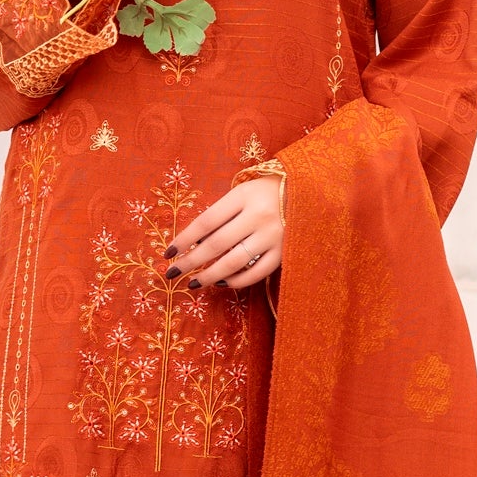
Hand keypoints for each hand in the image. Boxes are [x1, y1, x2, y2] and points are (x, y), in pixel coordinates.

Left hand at [166, 178, 283, 291]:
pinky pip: (257, 273)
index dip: (184, 239)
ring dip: (210, 275)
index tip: (168, 253)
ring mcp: (272, 236)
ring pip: (234, 262)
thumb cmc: (266, 192)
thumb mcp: (242, 193)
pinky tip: (222, 283)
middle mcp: (257, 216)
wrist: (308, 194)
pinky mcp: (284, 252)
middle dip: (191, 261)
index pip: (206, 221)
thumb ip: (221, 214)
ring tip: (193, 283)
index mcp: (243, 196)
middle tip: (172, 273)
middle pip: (216, 244)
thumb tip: (194, 243)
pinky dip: (237, 281)